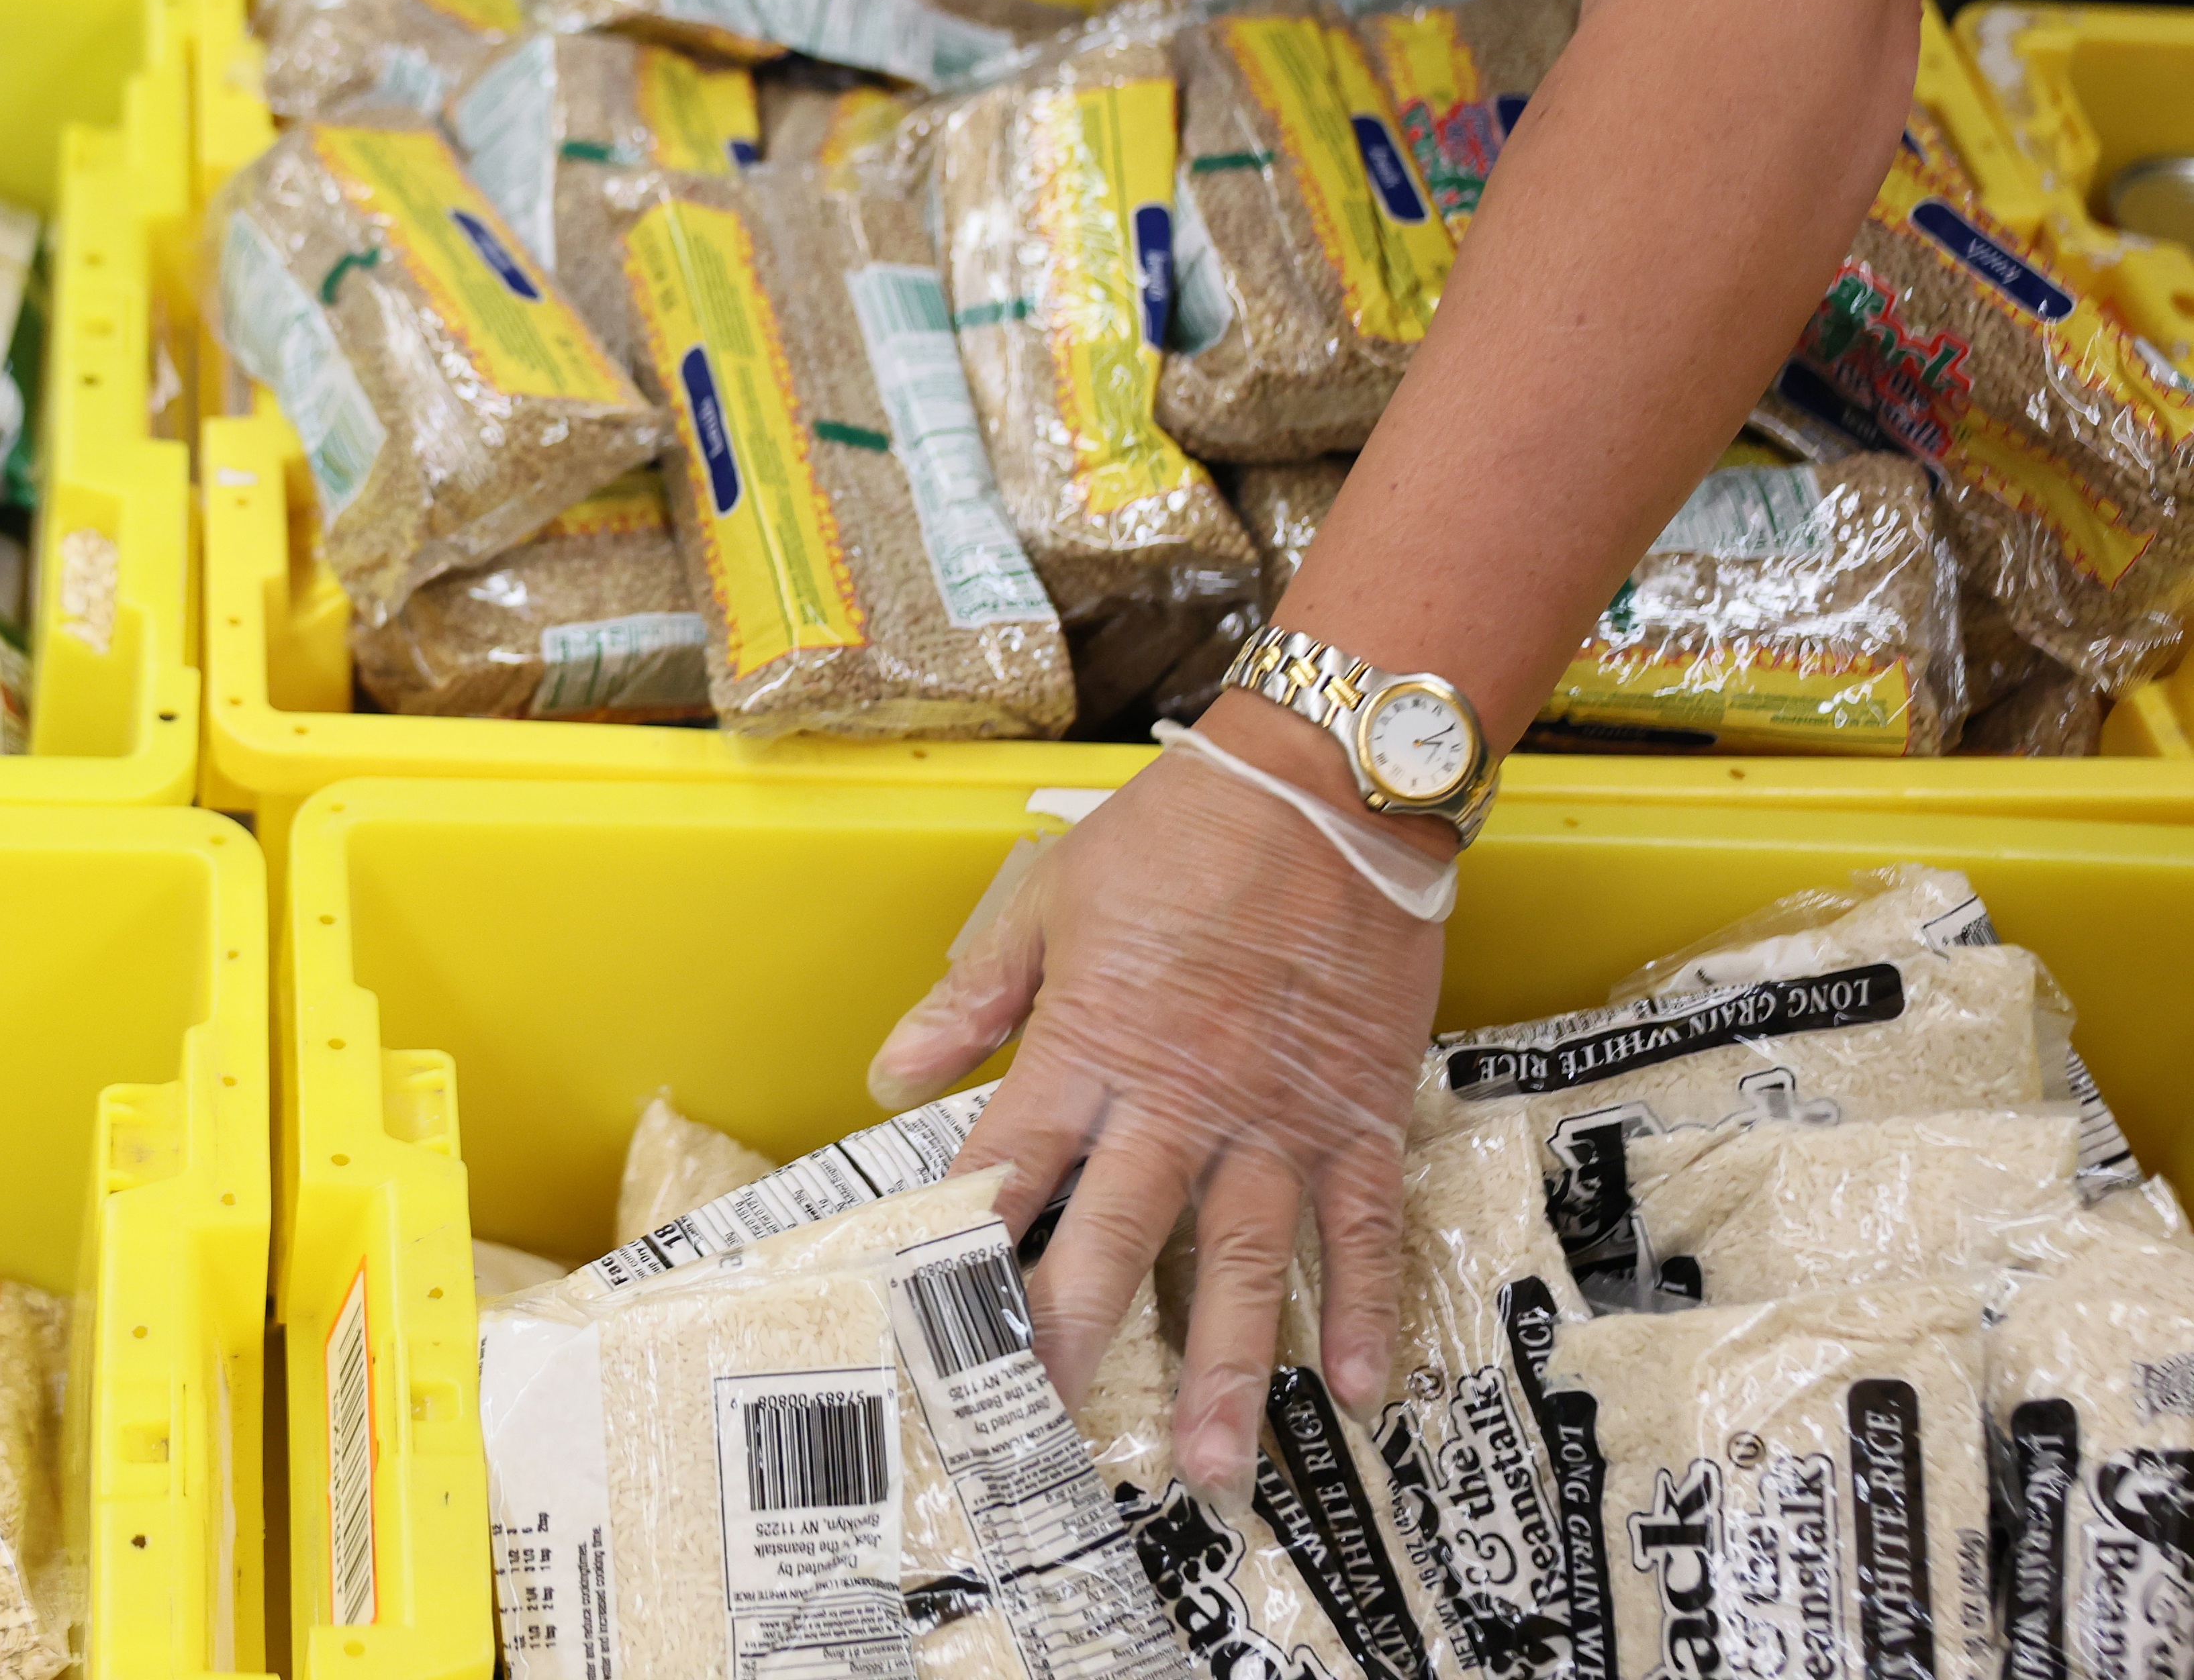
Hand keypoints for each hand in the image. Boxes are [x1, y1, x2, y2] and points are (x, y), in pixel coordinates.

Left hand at [868, 716, 1446, 1495]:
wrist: (1325, 786)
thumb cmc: (1181, 832)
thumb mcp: (1052, 897)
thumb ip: (976, 998)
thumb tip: (891, 1074)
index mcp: (1089, 1046)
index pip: (1011, 1169)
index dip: (968, 1250)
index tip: (933, 1328)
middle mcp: (1179, 1099)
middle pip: (1114, 1240)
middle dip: (1077, 1341)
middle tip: (1047, 1432)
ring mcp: (1277, 1116)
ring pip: (1244, 1264)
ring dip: (1228, 1369)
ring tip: (1210, 1469)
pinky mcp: (1359, 1110)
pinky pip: (1363, 1227)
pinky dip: (1365, 1308)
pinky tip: (1360, 1389)